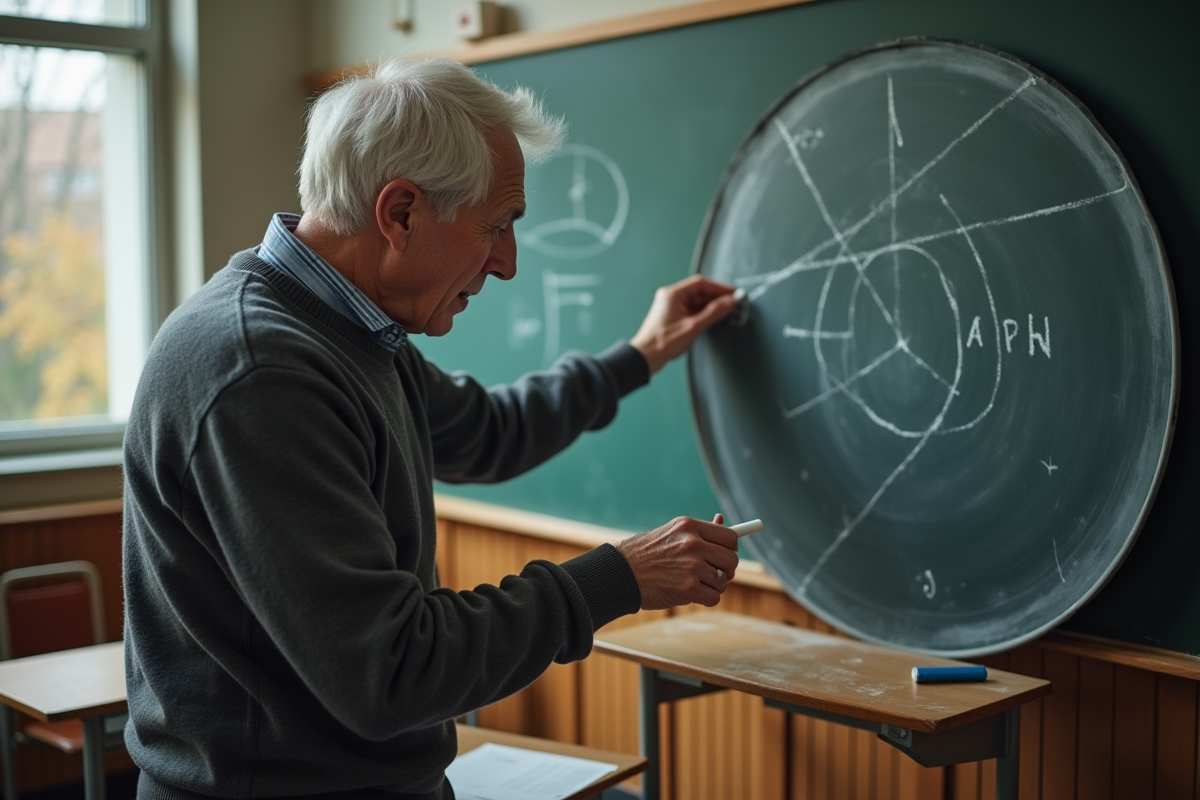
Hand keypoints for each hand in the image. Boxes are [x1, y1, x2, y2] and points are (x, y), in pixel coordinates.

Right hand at [614, 514, 738, 609]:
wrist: (620, 573)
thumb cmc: (645, 554)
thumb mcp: (671, 533)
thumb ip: (698, 531)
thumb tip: (722, 520)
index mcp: (689, 526)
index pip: (730, 537)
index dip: (730, 549)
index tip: (724, 556)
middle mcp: (692, 543)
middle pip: (732, 560)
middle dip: (726, 570)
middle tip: (712, 573)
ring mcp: (691, 566)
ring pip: (723, 581)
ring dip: (712, 586)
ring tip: (692, 582)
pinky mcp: (687, 588)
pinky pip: (714, 597)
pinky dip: (705, 599)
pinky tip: (690, 594)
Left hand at [630, 275, 737, 374]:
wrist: (645, 357)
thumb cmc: (662, 342)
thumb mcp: (693, 327)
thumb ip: (713, 313)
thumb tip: (728, 303)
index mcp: (673, 294)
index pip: (701, 283)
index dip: (719, 288)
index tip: (732, 293)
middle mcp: (671, 297)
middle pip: (699, 292)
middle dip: (716, 298)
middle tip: (732, 304)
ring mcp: (671, 307)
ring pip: (696, 302)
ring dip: (710, 307)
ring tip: (726, 312)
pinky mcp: (672, 317)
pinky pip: (691, 310)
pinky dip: (703, 313)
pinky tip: (713, 319)